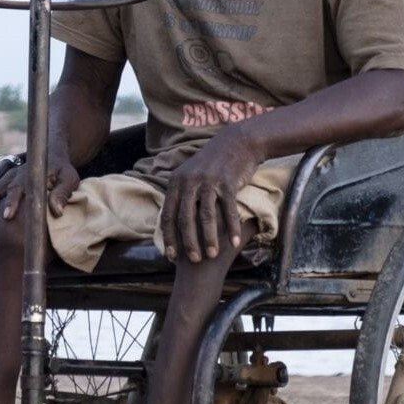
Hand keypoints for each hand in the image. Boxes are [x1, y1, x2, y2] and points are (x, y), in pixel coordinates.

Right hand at [0, 151, 81, 242]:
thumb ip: (63, 193)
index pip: (18, 187)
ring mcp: (5, 180)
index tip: (7, 216)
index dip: (11, 201)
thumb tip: (57, 211)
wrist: (50, 156)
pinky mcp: (2, 186)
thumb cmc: (62, 171)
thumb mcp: (69, 179)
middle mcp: (13, 175)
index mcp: (29, 173)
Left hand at [160, 129, 265, 262]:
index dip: (168, 237)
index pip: (167, 215)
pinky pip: (228, 209)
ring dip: (209, 238)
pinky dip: (232, 227)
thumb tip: (171, 220)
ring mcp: (208, 181)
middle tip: (193, 260)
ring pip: (206, 216)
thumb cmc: (212, 164)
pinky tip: (235, 242)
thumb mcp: (189, 174)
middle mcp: (189, 181)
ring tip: (212, 255)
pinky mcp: (228, 182)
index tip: (171, 256)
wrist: (236, 142)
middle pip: (185, 218)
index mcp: (176, 182)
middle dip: (188, 242)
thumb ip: (180, 195)